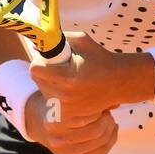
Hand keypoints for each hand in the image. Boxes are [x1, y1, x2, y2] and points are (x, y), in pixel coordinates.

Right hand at [23, 91, 117, 153]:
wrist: (39, 123)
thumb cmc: (59, 105)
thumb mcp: (69, 96)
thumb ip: (92, 97)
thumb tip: (116, 103)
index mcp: (55, 123)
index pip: (90, 116)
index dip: (101, 108)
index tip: (100, 100)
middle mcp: (57, 141)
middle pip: (97, 131)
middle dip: (108, 119)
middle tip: (107, 111)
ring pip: (102, 141)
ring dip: (111, 128)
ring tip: (109, 119)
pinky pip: (102, 151)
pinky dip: (112, 139)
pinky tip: (111, 129)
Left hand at [29, 31, 150, 120]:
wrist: (119, 82)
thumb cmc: (100, 58)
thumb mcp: (82, 41)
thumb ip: (60, 38)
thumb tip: (38, 42)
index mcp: (67, 77)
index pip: (35, 70)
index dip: (40, 61)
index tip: (50, 59)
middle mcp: (65, 95)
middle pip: (37, 81)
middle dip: (44, 72)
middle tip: (59, 68)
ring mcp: (67, 108)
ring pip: (43, 92)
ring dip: (50, 84)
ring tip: (68, 79)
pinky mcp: (70, 115)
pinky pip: (52, 103)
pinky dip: (57, 96)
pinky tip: (70, 91)